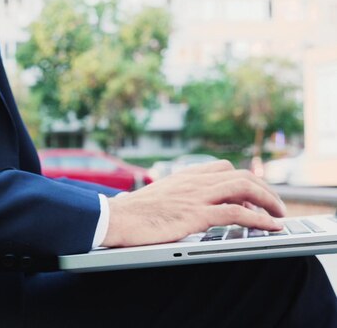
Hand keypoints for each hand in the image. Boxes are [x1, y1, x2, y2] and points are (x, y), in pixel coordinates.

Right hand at [102, 160, 285, 247]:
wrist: (114, 218)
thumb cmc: (129, 213)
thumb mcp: (154, 197)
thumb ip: (172, 196)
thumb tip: (177, 206)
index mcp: (183, 176)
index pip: (222, 168)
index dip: (242, 179)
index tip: (251, 194)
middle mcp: (193, 181)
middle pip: (240, 175)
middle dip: (263, 188)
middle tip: (273, 205)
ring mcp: (196, 196)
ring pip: (244, 188)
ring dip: (268, 200)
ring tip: (279, 214)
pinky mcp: (196, 214)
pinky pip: (237, 212)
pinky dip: (259, 219)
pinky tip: (270, 226)